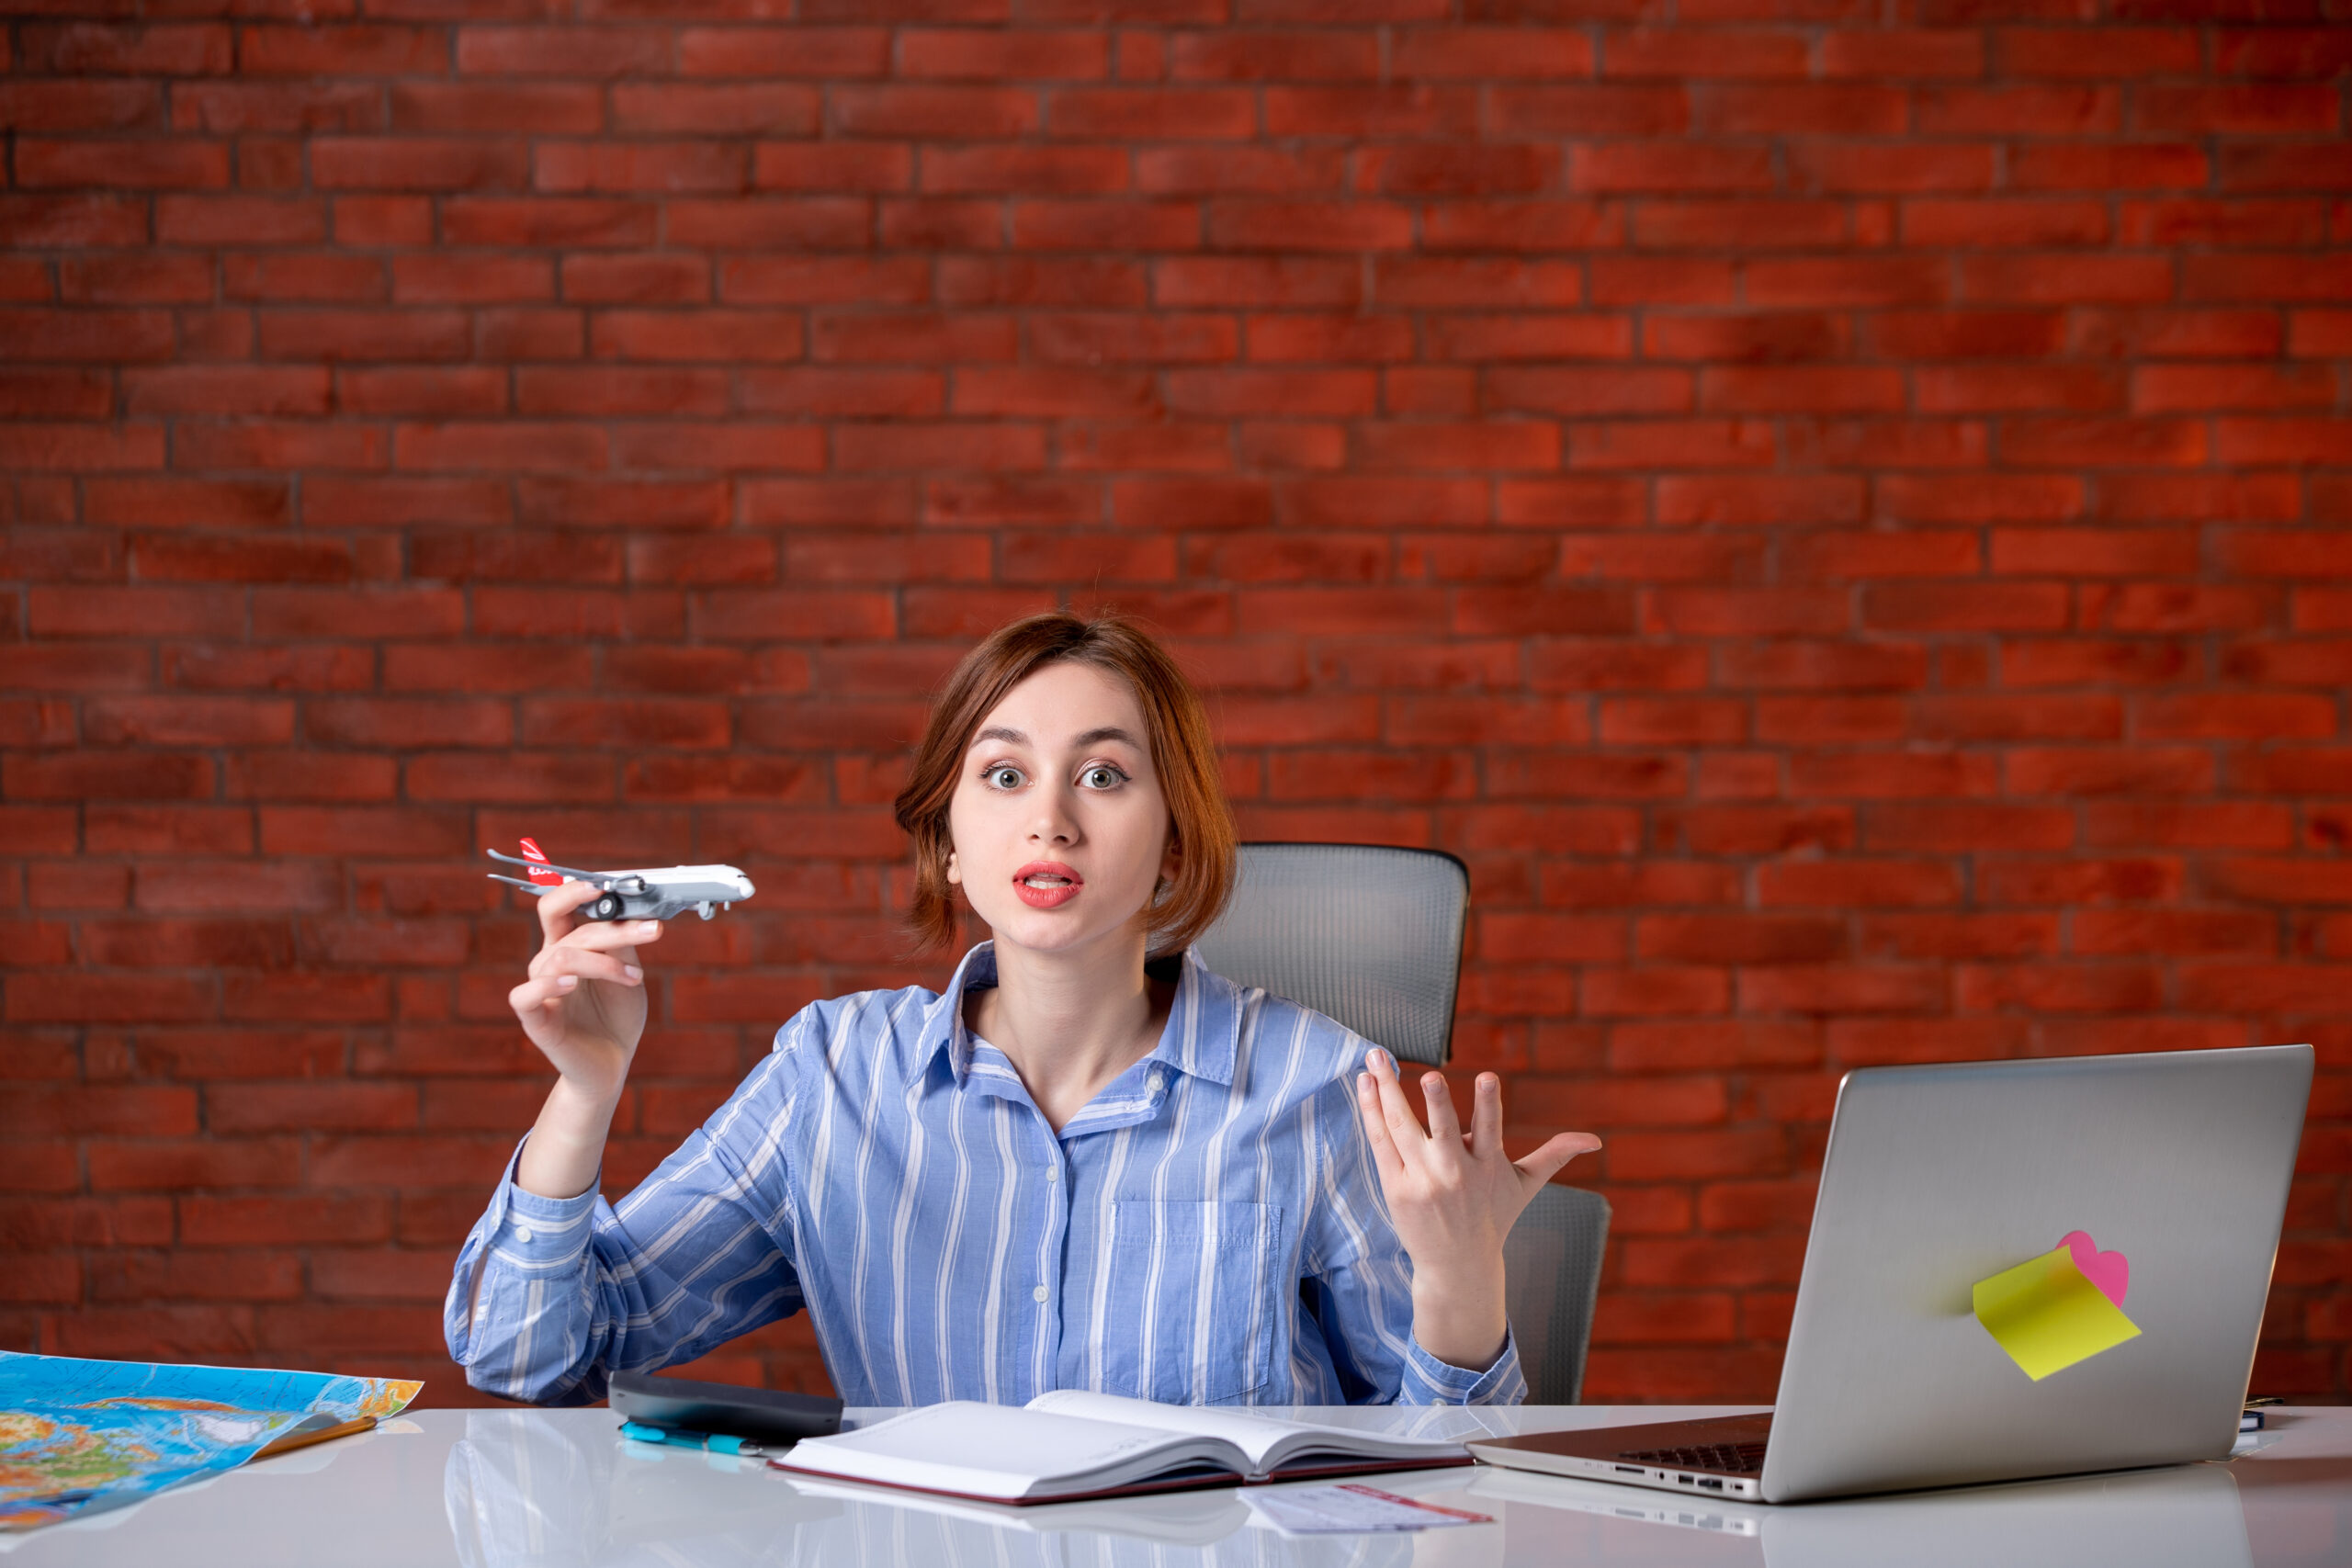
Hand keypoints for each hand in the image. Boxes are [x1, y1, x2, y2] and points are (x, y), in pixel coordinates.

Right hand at [506, 879, 661, 1102]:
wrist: (613, 1063)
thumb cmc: (617, 1015)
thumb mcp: (628, 972)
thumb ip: (623, 943)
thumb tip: (630, 910)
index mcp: (567, 944)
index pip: (559, 905)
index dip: (576, 890)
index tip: (608, 884)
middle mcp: (548, 961)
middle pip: (568, 929)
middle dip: (613, 927)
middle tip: (653, 931)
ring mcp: (540, 989)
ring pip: (561, 958)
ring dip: (604, 962)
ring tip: (634, 976)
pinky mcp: (535, 1019)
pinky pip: (525, 995)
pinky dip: (547, 985)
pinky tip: (571, 984)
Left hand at [1354, 1049, 1601, 1369]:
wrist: (1458, 1265)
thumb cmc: (1494, 1217)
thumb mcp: (1525, 1186)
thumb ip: (1555, 1155)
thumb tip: (1595, 1141)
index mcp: (1488, 1167)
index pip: (1490, 1130)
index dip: (1488, 1103)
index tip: (1487, 1076)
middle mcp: (1455, 1173)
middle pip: (1442, 1131)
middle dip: (1436, 1102)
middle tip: (1428, 1075)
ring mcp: (1422, 1180)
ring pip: (1402, 1128)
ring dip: (1387, 1091)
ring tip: (1376, 1058)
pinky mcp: (1396, 1187)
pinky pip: (1381, 1142)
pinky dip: (1372, 1112)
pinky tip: (1365, 1084)